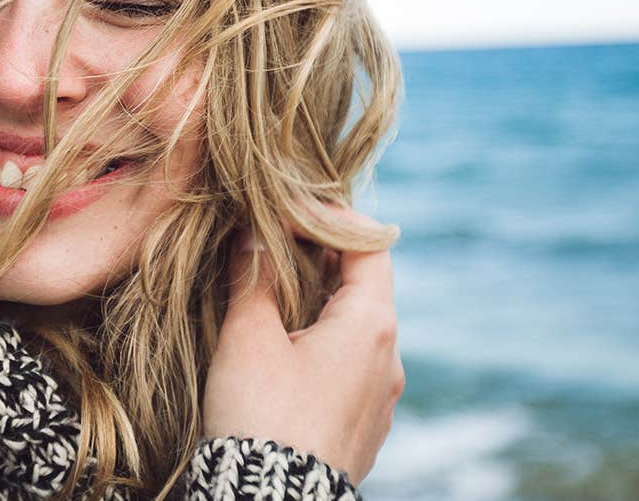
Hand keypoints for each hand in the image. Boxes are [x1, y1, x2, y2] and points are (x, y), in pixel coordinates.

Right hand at [202, 233, 403, 481]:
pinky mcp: (362, 428)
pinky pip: (346, 368)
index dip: (328, 217)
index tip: (280, 211)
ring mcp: (380, 398)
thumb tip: (254, 235)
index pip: (369, 244)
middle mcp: (390, 360)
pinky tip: (276, 353)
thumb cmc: (261, 416)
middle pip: (362, 285)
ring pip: (354, 329)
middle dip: (314, 259)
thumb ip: (254, 276)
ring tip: (265, 298)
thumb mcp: (248, 335)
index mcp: (372, 326)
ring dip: (315, 304)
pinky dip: (317, 344)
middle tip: (266, 246)